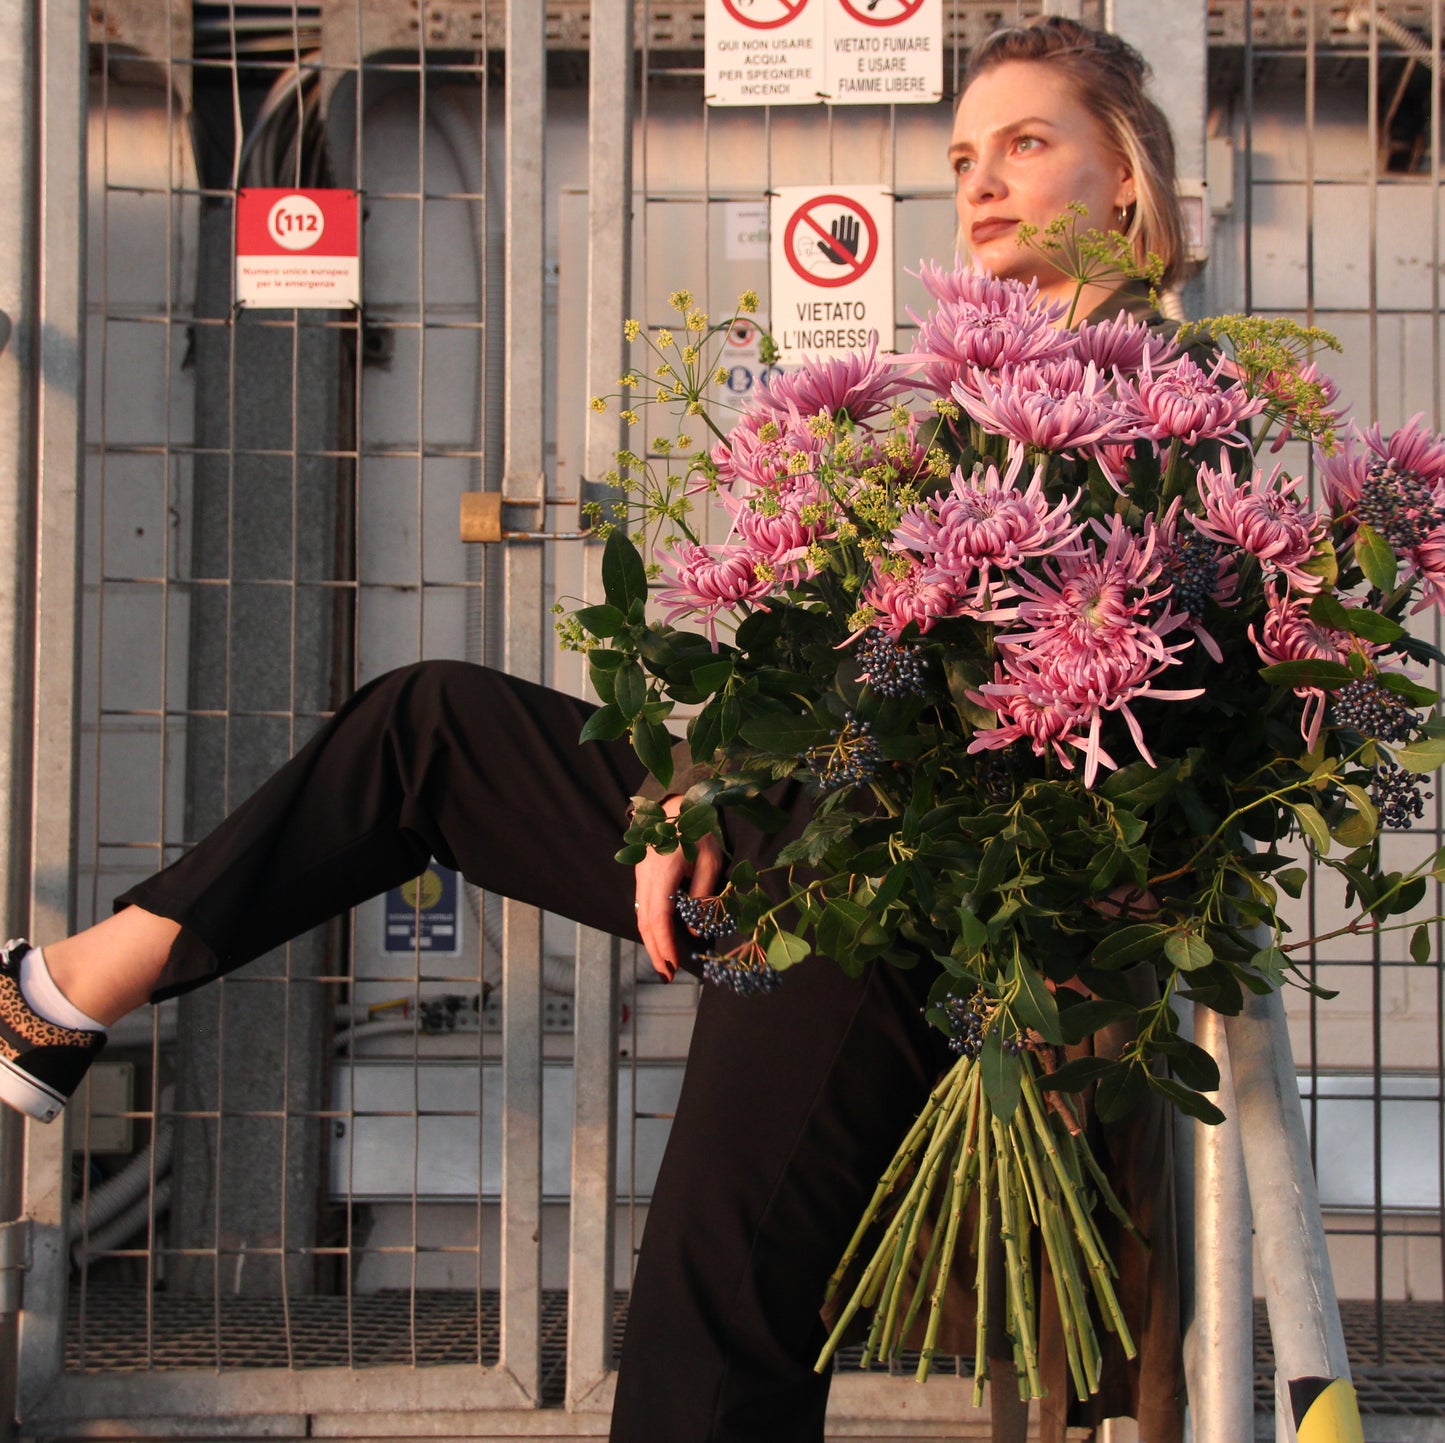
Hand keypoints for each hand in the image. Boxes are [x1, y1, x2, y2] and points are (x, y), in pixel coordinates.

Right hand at [633, 796, 723, 980]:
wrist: (678, 804)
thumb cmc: (699, 830)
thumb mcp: (710, 861)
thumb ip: (702, 895)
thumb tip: (694, 929)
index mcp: (662, 871)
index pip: (659, 916)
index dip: (665, 943)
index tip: (673, 964)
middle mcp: (645, 875)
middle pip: (644, 921)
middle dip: (655, 950)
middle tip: (666, 974)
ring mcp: (640, 875)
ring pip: (641, 915)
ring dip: (651, 941)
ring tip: (663, 963)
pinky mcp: (642, 875)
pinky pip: (643, 905)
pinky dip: (650, 926)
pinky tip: (661, 938)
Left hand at [819, 214, 859, 265]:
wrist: (846, 266)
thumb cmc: (837, 261)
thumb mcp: (830, 255)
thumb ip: (824, 249)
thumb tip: (818, 242)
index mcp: (836, 244)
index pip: (835, 234)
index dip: (835, 227)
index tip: (835, 220)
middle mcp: (842, 243)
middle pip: (842, 231)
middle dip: (843, 224)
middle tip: (843, 216)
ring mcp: (849, 244)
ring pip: (849, 232)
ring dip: (849, 225)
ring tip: (850, 217)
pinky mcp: (855, 246)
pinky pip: (855, 236)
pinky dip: (856, 230)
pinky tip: (856, 223)